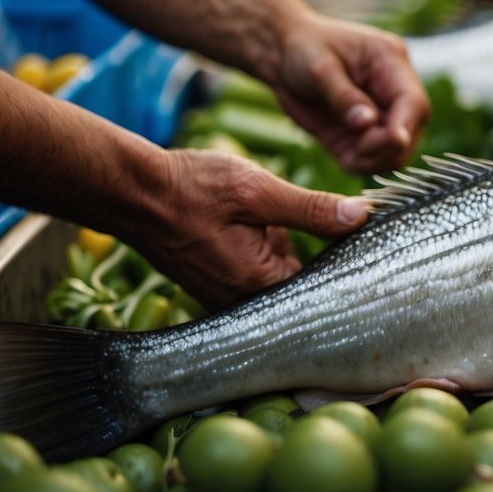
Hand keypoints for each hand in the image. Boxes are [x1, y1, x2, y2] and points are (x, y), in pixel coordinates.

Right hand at [124, 148, 372, 309]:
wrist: (131, 192)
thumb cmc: (190, 188)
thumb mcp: (258, 189)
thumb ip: (311, 208)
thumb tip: (361, 216)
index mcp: (260, 285)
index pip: (324, 284)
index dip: (343, 255)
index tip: (359, 232)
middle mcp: (244, 303)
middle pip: (303, 282)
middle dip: (310, 248)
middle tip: (306, 217)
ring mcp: (227, 298)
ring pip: (279, 273)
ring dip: (283, 245)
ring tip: (262, 218)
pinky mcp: (217, 286)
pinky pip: (256, 272)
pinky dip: (261, 248)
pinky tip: (250, 223)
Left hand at [275, 14, 428, 174]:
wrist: (282, 54)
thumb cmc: (302, 48)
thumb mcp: (319, 69)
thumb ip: (344, 97)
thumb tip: (367, 124)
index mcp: (390, 62)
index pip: (414, 102)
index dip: (403, 127)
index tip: (384, 142)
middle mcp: (393, 89)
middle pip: (411, 130)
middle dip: (389, 149)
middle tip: (356, 153)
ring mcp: (381, 113)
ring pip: (399, 149)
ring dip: (378, 160)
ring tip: (349, 158)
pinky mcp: (364, 132)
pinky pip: (375, 157)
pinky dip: (364, 165)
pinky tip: (345, 160)